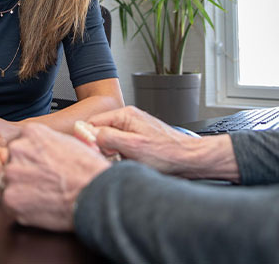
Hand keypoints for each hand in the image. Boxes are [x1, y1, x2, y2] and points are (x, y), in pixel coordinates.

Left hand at [1, 123, 110, 231]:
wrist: (95, 193)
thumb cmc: (88, 169)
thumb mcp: (67, 142)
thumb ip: (45, 143)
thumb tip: (38, 151)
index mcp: (31, 133)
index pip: (19, 145)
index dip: (29, 159)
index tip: (39, 167)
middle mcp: (17, 149)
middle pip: (10, 162)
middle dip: (22, 173)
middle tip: (41, 183)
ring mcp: (12, 174)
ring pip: (7, 183)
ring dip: (20, 190)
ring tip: (42, 195)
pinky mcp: (11, 198)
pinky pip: (10, 203)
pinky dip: (22, 207)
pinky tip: (41, 205)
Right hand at [87, 106, 201, 175]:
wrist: (189, 160)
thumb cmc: (168, 153)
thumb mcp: (133, 146)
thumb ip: (108, 138)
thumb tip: (88, 134)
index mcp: (126, 115)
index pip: (92, 122)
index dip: (88, 139)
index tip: (92, 152)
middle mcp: (129, 119)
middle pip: (101, 132)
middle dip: (101, 147)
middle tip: (111, 159)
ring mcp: (134, 130)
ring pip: (111, 141)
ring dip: (113, 154)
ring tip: (125, 161)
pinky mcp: (139, 140)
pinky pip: (122, 147)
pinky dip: (122, 157)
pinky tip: (131, 162)